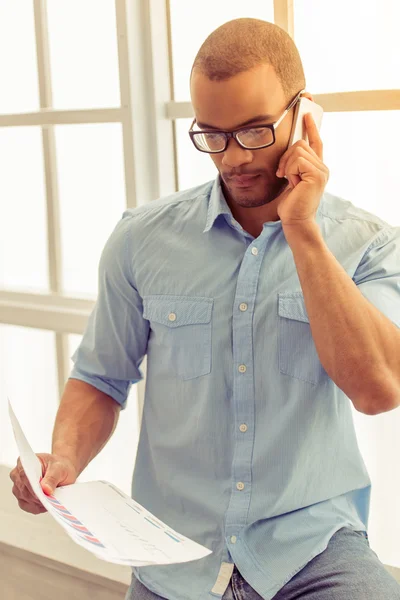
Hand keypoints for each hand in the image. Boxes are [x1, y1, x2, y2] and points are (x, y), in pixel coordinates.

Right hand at [9, 453, 77, 514]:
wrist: (61, 472)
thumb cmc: (59, 466)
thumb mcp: (60, 468)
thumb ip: (53, 477)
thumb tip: (46, 489)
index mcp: (24, 462)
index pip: (24, 474)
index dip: (32, 485)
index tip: (41, 493)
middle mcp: (18, 474)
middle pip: (22, 488)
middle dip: (36, 496)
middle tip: (49, 500)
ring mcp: (18, 486)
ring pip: (23, 498)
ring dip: (37, 502)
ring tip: (49, 501)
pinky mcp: (22, 497)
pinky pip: (26, 506)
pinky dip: (36, 507)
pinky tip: (45, 505)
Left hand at [275, 112, 328, 226]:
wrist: (295, 220)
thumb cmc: (291, 204)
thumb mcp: (291, 179)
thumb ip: (294, 165)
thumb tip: (290, 151)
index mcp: (317, 167)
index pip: (316, 142)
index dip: (311, 127)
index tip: (306, 114)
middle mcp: (322, 167)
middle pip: (300, 144)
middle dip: (286, 158)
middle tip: (282, 174)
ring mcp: (322, 170)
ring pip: (297, 150)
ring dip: (287, 165)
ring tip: (289, 181)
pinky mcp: (317, 174)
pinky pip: (297, 160)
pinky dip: (289, 171)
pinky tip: (292, 183)